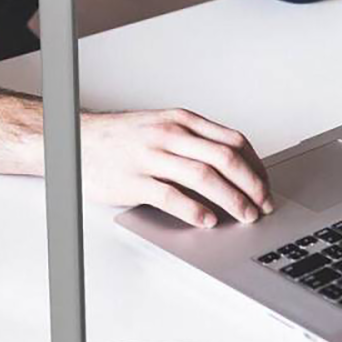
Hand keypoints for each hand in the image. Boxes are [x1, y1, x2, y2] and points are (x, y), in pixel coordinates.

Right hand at [81, 109, 273, 227]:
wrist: (76, 140)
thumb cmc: (121, 138)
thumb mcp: (163, 127)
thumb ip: (195, 142)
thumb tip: (232, 168)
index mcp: (182, 120)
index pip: (233, 141)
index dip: (256, 166)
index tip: (265, 186)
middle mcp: (170, 134)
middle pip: (225, 158)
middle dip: (251, 185)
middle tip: (263, 205)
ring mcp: (152, 157)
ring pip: (204, 176)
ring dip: (232, 199)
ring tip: (245, 215)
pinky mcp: (134, 180)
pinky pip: (171, 196)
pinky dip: (194, 210)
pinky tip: (207, 221)